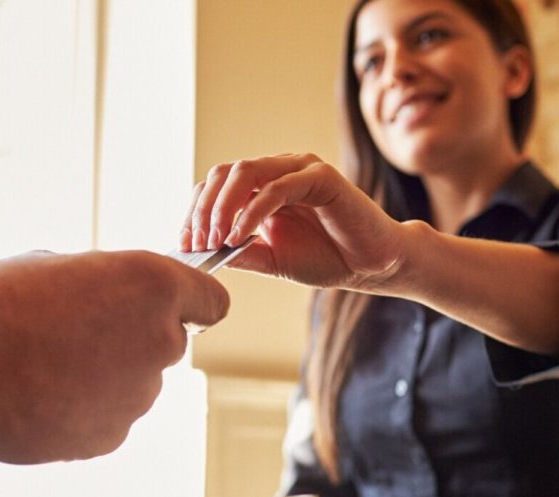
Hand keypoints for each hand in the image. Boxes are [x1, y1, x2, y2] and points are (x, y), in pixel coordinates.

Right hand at [0, 249, 228, 462]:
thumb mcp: (60, 266)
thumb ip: (105, 287)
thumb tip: (107, 303)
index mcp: (155, 287)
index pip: (211, 300)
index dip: (191, 303)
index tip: (175, 308)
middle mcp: (161, 342)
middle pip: (165, 344)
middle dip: (131, 340)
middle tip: (74, 334)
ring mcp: (139, 396)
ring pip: (133, 385)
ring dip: (104, 379)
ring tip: (43, 368)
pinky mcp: (111, 437)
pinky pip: (106, 420)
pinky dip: (81, 413)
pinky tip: (38, 398)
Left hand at [179, 153, 407, 290]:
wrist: (373, 266)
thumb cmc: (328, 258)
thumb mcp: (272, 260)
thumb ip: (241, 252)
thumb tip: (203, 254)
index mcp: (264, 185)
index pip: (217, 185)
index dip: (195, 212)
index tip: (185, 245)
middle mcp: (279, 170)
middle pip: (223, 173)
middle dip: (203, 209)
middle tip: (196, 244)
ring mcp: (300, 169)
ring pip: (245, 172)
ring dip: (223, 207)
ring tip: (216, 240)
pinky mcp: (321, 177)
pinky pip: (277, 187)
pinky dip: (253, 211)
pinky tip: (240, 236)